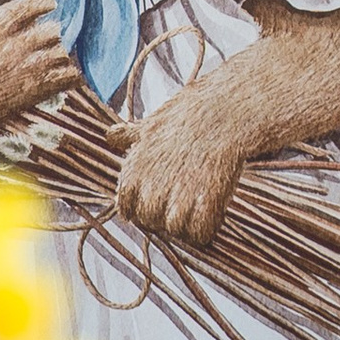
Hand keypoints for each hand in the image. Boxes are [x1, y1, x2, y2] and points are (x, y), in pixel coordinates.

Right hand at [0, 0, 79, 139]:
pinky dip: (70, 78)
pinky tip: (70, 79)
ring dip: (58, 58)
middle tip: (50, 42)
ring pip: (60, 52)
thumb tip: (7, 35)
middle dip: (50, 36)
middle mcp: (13, 41)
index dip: (43, 5)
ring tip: (57, 63)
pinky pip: (66, 78)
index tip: (50, 4)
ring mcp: (25, 66)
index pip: (30, 5)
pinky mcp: (32, 91)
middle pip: (51, 30)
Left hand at [115, 100, 251, 246]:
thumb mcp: (154, 122)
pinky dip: (208, 228)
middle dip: (167, 215)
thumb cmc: (191, 113)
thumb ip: (131, 135)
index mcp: (133, 171)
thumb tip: (112, 135)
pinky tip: (215, 210)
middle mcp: (150, 187)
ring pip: (175, 230)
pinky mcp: (206, 200)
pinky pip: (200, 233)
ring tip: (202, 203)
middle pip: (152, 222)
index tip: (164, 195)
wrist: (227, 107)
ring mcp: (177, 195)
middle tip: (188, 197)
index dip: (146, 205)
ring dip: (189, 223)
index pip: (127, 209)